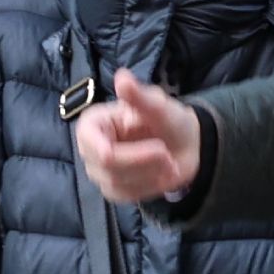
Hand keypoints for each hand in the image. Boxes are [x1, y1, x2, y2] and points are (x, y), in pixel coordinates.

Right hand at [73, 68, 202, 202]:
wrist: (184, 145)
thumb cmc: (167, 120)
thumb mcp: (159, 106)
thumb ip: (139, 96)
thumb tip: (121, 77)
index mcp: (93, 124)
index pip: (97, 146)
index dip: (129, 153)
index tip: (160, 148)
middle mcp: (89, 148)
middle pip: (108, 166)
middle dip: (145, 162)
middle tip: (168, 155)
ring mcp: (98, 171)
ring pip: (117, 184)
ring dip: (150, 175)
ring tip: (168, 162)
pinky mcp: (111, 189)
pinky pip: (125, 196)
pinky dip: (148, 187)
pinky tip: (159, 175)